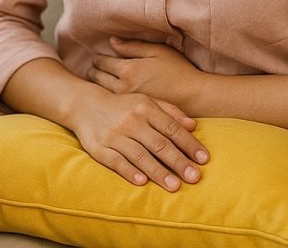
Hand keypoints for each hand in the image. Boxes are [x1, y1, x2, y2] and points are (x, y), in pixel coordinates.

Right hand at [69, 86, 208, 191]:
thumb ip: (170, 111)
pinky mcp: (98, 148)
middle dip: (178, 162)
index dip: (189, 144)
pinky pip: (116, 161)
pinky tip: (142, 182)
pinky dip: (129, 171)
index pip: (171, 128)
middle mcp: (130, 121)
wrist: (84, 105)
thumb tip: (194, 126)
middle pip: (158, 144)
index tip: (204, 160)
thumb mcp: (145, 100)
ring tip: (175, 186)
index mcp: (144, 107)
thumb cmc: (122, 106)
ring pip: (139, 155)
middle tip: (194, 177)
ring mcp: (114, 135)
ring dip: (158, 172)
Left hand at [88, 37, 203, 109]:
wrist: (194, 97)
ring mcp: (126, 102)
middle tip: (93, 69)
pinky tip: (108, 96)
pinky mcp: (132, 113)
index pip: (101, 62)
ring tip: (98, 81)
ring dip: (97, 85)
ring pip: (101, 91)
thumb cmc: (178, 71)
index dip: (98, 59)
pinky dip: (106, 98)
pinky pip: (111, 103)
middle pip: (97, 77)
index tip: (97, 58)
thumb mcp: (157, 51)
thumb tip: (112, 42)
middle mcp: (123, 86)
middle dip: (94, 71)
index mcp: (128, 69)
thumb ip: (132, 47)